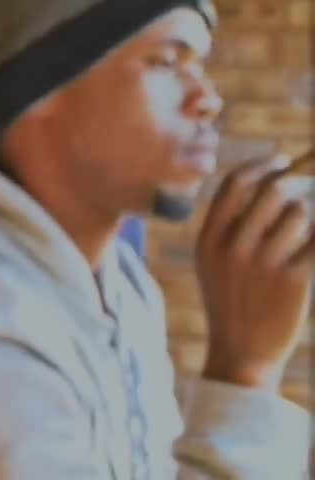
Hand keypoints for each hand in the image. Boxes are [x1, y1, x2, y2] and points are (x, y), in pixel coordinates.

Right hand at [196, 154, 313, 390]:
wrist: (240, 354)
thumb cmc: (232, 301)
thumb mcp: (212, 263)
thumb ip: (229, 224)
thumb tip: (267, 180)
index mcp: (208, 239)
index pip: (235, 184)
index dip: (262, 165)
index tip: (282, 158)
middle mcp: (233, 247)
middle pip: (272, 191)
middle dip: (296, 182)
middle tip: (306, 185)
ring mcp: (262, 264)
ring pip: (300, 214)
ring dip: (310, 215)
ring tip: (305, 231)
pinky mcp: (293, 280)